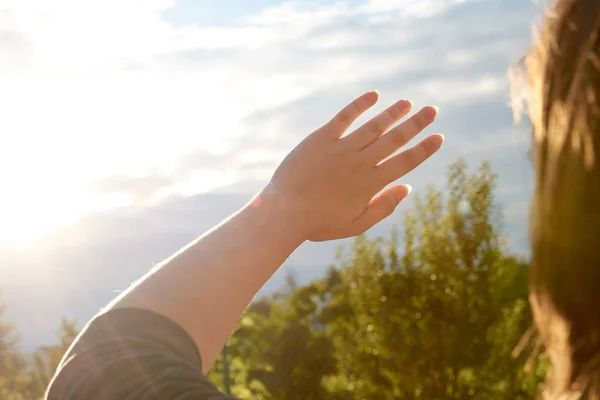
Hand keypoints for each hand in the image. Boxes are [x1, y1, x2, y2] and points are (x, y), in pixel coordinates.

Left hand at [267, 91, 443, 241]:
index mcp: (371, 184)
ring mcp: (341, 148)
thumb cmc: (318, 222)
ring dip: (393, 113)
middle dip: (416, 124)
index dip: (424, 149)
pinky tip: (374, 95)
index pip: (405, 162)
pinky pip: (345, 117)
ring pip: (374, 126)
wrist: (284, 212)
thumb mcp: (355, 224)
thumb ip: (383, 207)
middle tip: (432, 110)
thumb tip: (407, 188)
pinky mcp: (321, 138)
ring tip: (408, 103)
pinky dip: (360, 104)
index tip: (438, 137)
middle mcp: (360, 162)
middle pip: (395, 139)